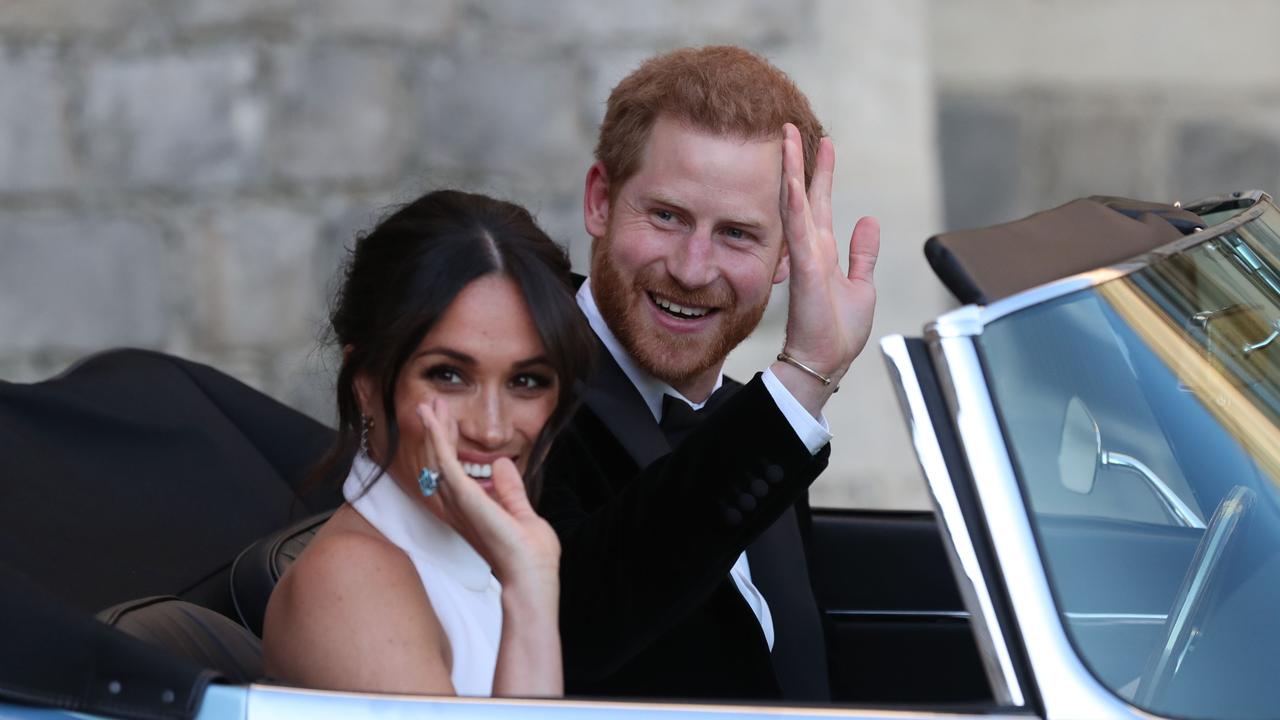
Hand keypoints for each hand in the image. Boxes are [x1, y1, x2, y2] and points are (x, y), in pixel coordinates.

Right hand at [415, 400, 559, 587]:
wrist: (531, 577)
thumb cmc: (529, 556)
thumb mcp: (521, 513)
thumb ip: (510, 490)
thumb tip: (503, 464)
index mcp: (470, 510)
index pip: (452, 470)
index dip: (448, 443)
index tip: (448, 420)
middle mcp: (457, 506)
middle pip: (438, 462)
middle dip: (435, 431)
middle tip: (432, 404)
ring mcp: (459, 502)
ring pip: (436, 458)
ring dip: (433, 429)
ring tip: (429, 404)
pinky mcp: (465, 497)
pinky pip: (444, 461)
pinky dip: (437, 437)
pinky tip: (433, 419)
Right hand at [776, 123, 879, 400]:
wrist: (824, 361)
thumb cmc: (839, 332)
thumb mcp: (861, 285)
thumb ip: (863, 253)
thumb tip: (869, 221)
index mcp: (824, 252)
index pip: (820, 203)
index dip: (822, 172)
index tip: (822, 143)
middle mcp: (810, 248)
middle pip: (804, 194)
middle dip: (800, 160)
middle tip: (792, 127)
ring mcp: (805, 256)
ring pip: (795, 203)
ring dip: (792, 170)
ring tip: (788, 139)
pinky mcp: (805, 269)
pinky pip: (798, 228)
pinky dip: (794, 202)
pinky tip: (792, 179)